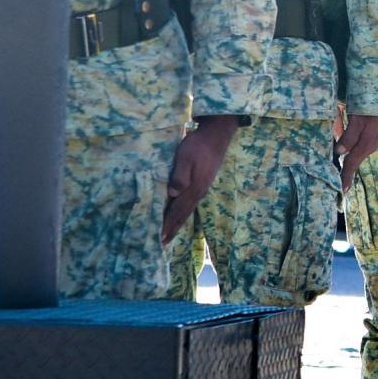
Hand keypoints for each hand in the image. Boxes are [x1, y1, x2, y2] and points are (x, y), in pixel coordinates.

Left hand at [162, 115, 240, 244]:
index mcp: (194, 188)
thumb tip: (172, 194)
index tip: (160, 238)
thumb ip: (179, 176)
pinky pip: (191, 203)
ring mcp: (203, 188)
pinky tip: (182, 213)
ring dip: (178, 222)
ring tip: (171, 232)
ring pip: (188, 210)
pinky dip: (184, 212)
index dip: (168, 224)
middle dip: (173, 228)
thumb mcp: (185, 157)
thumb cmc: (198, 145)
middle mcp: (199, 192)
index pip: (178, 211)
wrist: (217, 135)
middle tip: (163, 243)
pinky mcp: (203, 183)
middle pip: (184, 214)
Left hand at [336, 113, 377, 190]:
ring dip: (349, 161)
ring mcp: (373, 139)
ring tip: (342, 171)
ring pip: (357, 152)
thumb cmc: (372, 103)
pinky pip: (360, 145)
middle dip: (346, 172)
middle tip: (338, 184)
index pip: (352, 164)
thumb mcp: (359, 118)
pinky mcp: (373, 132)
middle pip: (354, 160)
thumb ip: (349, 135)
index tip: (342, 191)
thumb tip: (340, 152)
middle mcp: (370, 144)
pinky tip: (346, 148)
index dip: (346, 177)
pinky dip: (353, 149)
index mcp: (366, 144)